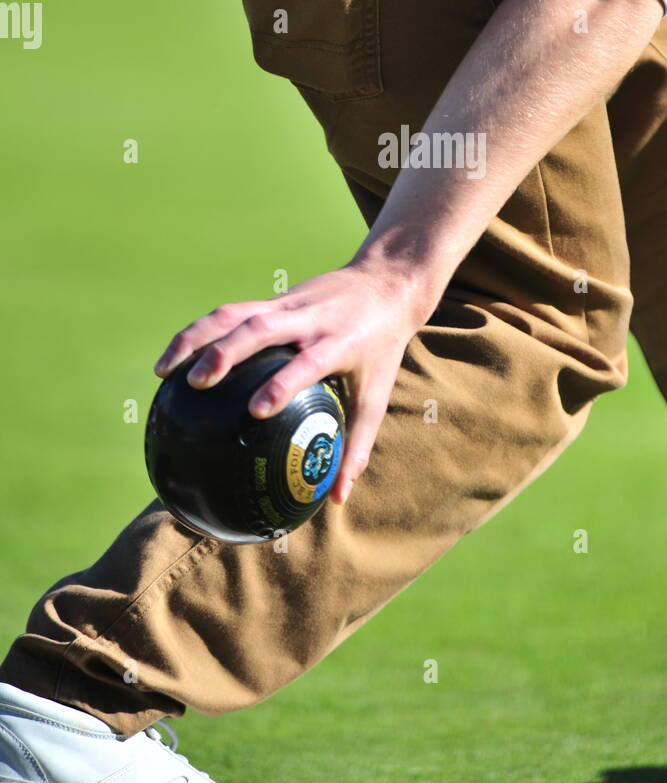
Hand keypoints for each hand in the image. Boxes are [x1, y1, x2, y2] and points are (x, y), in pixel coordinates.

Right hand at [153, 259, 430, 504]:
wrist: (387, 284)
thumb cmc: (381, 349)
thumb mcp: (377, 394)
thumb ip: (357, 445)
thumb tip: (336, 499)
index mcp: (339, 342)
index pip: (306, 361)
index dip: (281, 383)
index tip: (255, 410)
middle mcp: (309, 318)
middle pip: (261, 328)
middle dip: (225, 352)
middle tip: (195, 385)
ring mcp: (287, 303)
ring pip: (235, 313)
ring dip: (196, 337)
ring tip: (164, 371)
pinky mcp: (274, 298)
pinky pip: (231, 311)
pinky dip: (199, 331)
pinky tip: (173, 359)